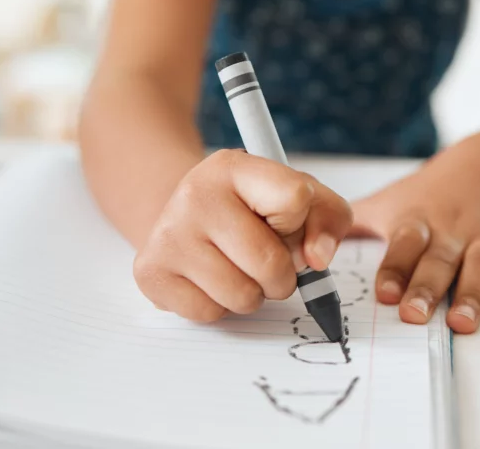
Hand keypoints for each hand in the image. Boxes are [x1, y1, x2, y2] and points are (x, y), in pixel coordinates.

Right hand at [134, 149, 353, 321]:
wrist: (185, 217)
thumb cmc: (250, 209)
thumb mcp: (298, 197)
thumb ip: (329, 218)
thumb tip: (318, 260)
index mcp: (235, 166)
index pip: (295, 198)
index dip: (299, 223)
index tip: (284, 222)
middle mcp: (196, 193)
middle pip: (271, 263)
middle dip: (282, 275)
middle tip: (265, 259)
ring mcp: (169, 233)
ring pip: (242, 296)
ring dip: (252, 294)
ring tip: (237, 268)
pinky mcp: (150, 272)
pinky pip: (209, 313)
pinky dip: (220, 307)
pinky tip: (210, 279)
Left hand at [350, 139, 479, 332]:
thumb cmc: (431, 191)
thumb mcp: (390, 201)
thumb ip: (351, 226)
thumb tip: (301, 246)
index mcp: (418, 220)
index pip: (404, 244)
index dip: (394, 267)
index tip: (382, 293)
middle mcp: (453, 229)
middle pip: (440, 259)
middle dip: (427, 287)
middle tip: (413, 315)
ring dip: (474, 294)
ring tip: (462, 323)